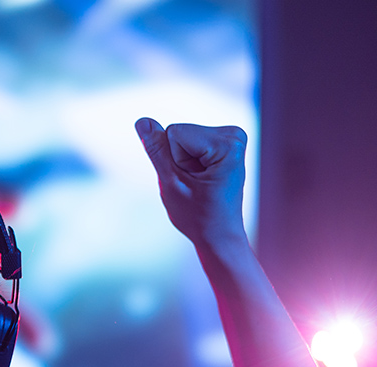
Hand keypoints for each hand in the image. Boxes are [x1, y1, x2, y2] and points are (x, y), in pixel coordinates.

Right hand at [135, 118, 247, 248]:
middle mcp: (234, 135)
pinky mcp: (223, 141)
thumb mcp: (171, 182)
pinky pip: (187, 141)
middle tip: (194, 184)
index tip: (192, 181)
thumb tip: (142, 121)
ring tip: (198, 183)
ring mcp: (230, 137)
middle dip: (179, 160)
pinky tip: (201, 177)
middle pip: (178, 132)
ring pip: (181, 137)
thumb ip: (156, 150)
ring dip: (183, 162)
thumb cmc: (198, 215)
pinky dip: (188, 161)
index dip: (175, 161)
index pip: (174, 132)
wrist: (217, 234)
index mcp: (228, 144)